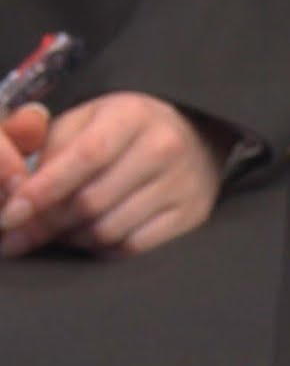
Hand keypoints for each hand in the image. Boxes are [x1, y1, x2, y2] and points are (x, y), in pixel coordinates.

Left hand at [0, 92, 226, 257]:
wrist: (196, 135)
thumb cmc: (126, 129)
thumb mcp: (86, 120)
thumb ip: (48, 148)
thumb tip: (17, 197)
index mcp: (134, 116)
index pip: (84, 157)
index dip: (42, 190)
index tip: (10, 215)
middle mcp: (164, 148)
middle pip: (92, 201)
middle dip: (47, 223)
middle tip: (20, 236)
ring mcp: (183, 184)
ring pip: (109, 230)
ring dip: (74, 237)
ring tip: (63, 229)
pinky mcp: (192, 215)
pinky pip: (134, 247)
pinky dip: (104, 248)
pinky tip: (94, 236)